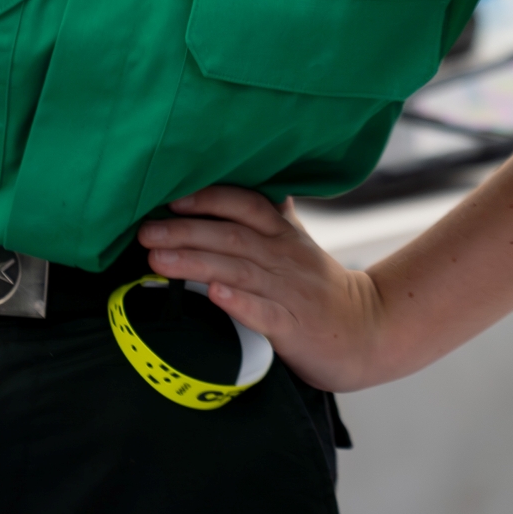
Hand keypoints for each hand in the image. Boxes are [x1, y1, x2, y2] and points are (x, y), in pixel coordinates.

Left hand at [139, 188, 392, 390]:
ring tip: (158, 261)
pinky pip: (264, 312)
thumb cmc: (319, 288)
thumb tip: (239, 183)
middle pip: (233, 236)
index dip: (210, 198)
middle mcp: (285, 257)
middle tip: (145, 232)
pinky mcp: (293, 327)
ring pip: (239, 271)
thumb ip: (268, 218)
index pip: (246, 204)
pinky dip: (239, 302)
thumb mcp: (297, 244)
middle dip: (186, 231)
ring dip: (197, 263)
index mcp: (283, 235)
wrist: (367, 330)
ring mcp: (290, 291)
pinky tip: (215, 295)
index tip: (171, 197)